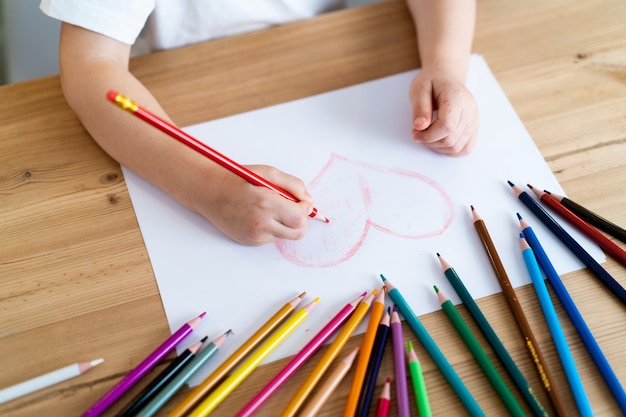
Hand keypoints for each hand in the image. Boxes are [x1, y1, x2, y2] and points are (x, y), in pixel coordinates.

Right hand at [191, 164, 314, 245]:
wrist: (210, 192)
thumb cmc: (238, 180)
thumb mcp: (268, 173)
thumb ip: (293, 185)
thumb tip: (309, 200)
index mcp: (266, 203)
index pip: (300, 216)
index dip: (305, 208)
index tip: (300, 201)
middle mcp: (260, 222)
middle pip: (298, 232)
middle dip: (300, 219)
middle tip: (293, 207)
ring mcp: (255, 235)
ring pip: (287, 237)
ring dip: (288, 225)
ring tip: (276, 210)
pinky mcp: (251, 242)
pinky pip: (273, 239)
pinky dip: (275, 228)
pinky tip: (263, 216)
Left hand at [408, 67, 478, 155]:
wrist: (446, 77)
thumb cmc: (432, 82)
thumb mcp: (420, 89)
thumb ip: (420, 108)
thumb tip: (420, 126)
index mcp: (457, 98)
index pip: (447, 126)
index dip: (428, 135)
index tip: (416, 133)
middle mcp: (469, 110)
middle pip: (451, 140)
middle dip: (430, 142)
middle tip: (419, 133)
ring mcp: (473, 120)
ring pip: (457, 148)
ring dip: (438, 147)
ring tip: (428, 134)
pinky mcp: (473, 128)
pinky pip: (465, 148)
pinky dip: (450, 150)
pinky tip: (440, 140)